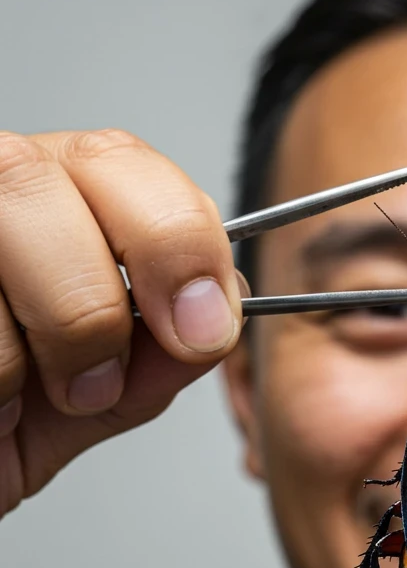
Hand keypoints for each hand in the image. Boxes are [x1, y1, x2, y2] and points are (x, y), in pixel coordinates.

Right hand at [0, 129, 245, 517]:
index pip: (125, 164)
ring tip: (11, 403)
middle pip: (43, 179)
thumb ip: (160, 355)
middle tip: (94, 383)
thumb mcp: (95, 400)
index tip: (201, 329)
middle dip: (88, 303)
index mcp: (59, 199)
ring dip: (16, 349)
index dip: (177, 242)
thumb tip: (225, 306)